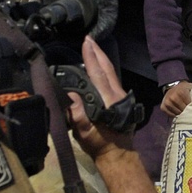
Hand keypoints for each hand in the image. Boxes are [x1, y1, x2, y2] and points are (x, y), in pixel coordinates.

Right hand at [68, 35, 131, 158]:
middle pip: (107, 68)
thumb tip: (71, 96)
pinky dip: (103, 67)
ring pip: (111, 72)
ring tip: (91, 46)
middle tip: (88, 38)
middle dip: (97, 52)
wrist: (118, 155)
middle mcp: (117, 94)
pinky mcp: (120, 99)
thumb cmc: (100, 145)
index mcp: (108, 101)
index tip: (86, 42)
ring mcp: (120, 96)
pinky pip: (111, 78)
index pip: (99, 74)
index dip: (92, 58)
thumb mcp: (86, 134)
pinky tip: (97, 65)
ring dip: (101, 58)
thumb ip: (78, 116)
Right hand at [160, 81, 191, 116]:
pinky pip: (171, 116)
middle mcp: (172, 97)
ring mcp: (167, 103)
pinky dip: (176, 116)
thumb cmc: (189, 89)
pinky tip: (180, 113)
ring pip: (177, 115)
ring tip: (187, 114)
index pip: (189, 106)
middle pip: (183, 112)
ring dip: (183, 116)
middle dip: (189, 114)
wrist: (175, 86)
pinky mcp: (163, 107)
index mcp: (181, 92)